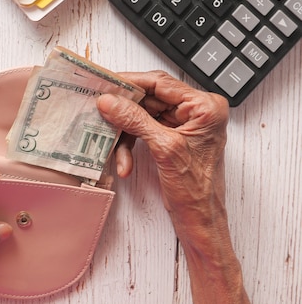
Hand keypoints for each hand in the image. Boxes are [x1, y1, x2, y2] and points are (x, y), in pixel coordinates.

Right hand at [96, 71, 248, 303]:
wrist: (200, 222)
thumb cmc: (197, 191)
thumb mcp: (164, 149)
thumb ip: (135, 120)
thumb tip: (109, 101)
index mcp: (205, 107)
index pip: (161, 84)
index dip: (130, 83)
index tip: (105, 84)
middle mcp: (197, 111)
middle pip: (149, 99)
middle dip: (124, 112)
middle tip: (101, 113)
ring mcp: (184, 124)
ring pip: (142, 116)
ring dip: (126, 134)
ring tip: (115, 151)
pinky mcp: (173, 137)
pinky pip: (144, 131)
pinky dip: (131, 145)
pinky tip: (124, 163)